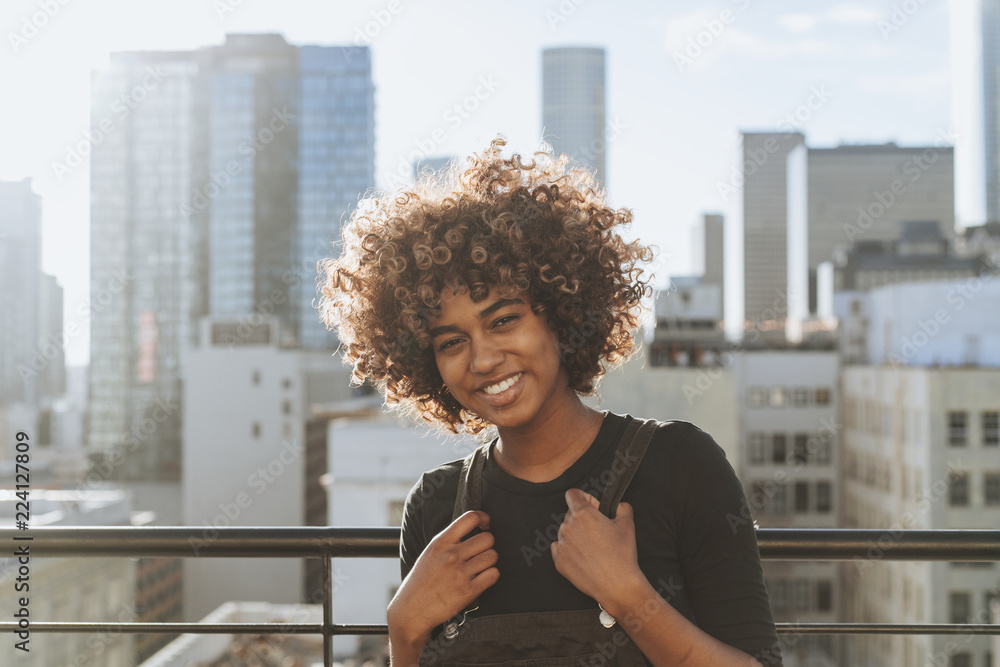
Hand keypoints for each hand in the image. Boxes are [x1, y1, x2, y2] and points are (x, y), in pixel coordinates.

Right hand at [387, 510, 498, 649]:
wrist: (411, 611)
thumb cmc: (420, 582)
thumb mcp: (429, 553)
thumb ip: (448, 541)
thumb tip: (470, 529)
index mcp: (441, 542)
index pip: (470, 517)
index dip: (483, 518)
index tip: (485, 525)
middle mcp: (451, 555)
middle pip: (487, 538)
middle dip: (487, 545)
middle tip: (481, 553)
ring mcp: (460, 573)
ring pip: (493, 556)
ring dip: (490, 562)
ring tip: (480, 568)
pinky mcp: (468, 591)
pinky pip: (493, 575)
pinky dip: (491, 576)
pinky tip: (482, 579)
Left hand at [550, 488, 643, 606]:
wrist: (616, 584)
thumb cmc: (622, 554)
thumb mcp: (628, 524)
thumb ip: (622, 507)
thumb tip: (619, 505)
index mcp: (582, 514)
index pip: (572, 494)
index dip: (585, 498)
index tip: (594, 508)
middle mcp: (567, 526)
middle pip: (570, 514)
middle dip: (583, 518)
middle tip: (599, 531)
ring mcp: (561, 544)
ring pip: (565, 531)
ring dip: (576, 534)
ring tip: (593, 547)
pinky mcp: (559, 561)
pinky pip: (559, 548)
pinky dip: (569, 549)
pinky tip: (584, 556)